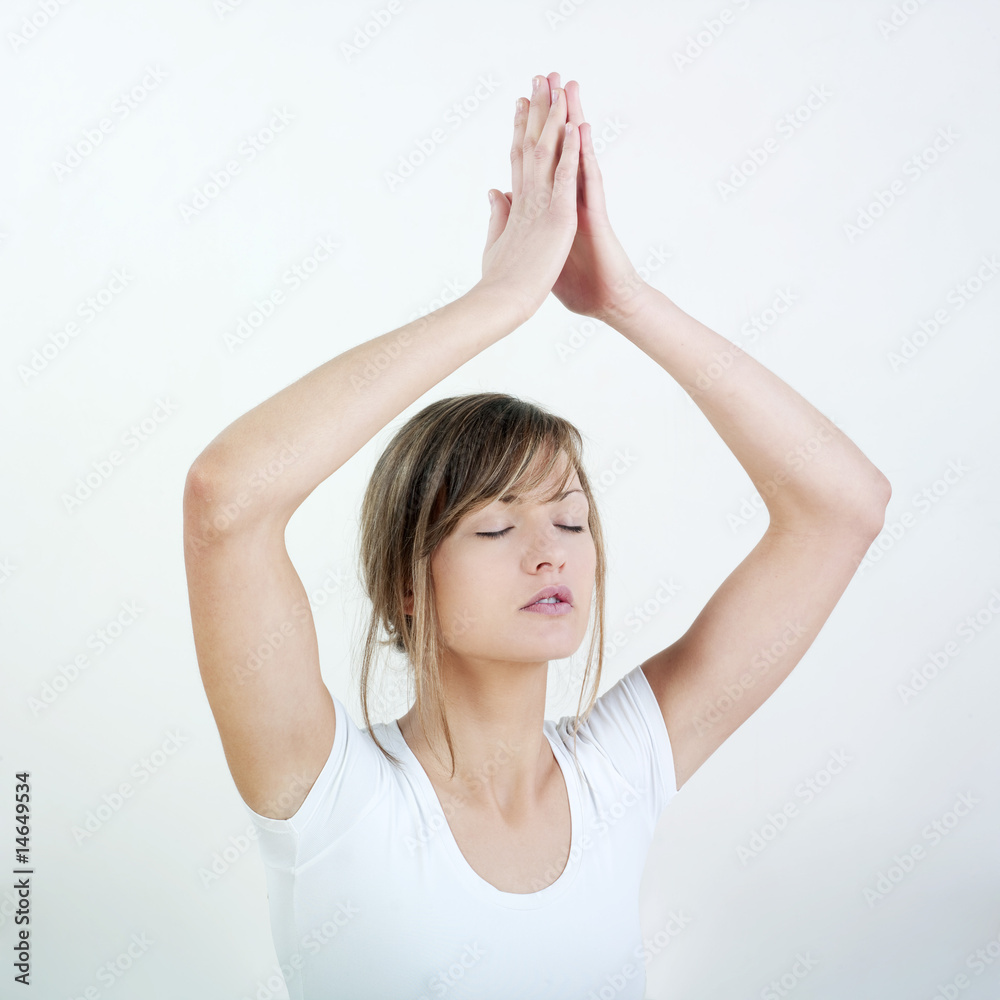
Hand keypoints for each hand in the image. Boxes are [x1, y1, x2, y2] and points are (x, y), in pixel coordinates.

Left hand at [497, 73, 646, 324]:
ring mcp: (584, 204)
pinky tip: (583, 131)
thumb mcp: (542, 253)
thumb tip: (506, 204)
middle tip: (545, 78)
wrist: (607, 302)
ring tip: (568, 87)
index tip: (520, 105)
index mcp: (554, 208)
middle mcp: (570, 199)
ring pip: (577, 154)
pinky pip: (591, 180)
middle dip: (551, 114)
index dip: (530, 134)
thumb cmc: (580, 285)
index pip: (540, 164)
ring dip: (573, 121)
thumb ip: (523, 226)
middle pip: (559, 148)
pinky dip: (585, 155)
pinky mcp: (596, 216)